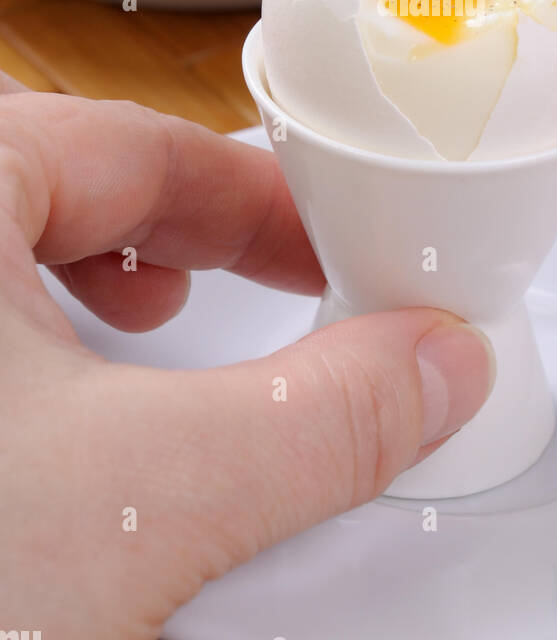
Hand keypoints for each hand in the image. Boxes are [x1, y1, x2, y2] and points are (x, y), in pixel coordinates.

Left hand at [0, 79, 493, 639]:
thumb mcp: (150, 494)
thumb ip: (325, 421)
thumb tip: (430, 369)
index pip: (142, 145)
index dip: (262, 201)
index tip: (330, 247)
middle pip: (67, 174)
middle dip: (182, 229)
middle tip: (269, 276)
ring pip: (3, 236)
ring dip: (96, 270)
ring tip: (157, 318)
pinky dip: (26, 331)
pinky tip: (51, 400)